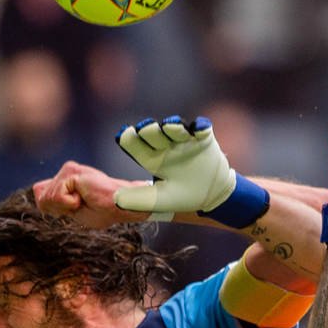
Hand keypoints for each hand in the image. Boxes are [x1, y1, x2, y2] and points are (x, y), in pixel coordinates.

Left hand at [32, 161, 146, 228]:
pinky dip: (70, 204)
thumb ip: (53, 202)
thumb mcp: (72, 211)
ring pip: (49, 198)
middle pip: (42, 199)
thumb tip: (36, 190)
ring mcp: (67, 170)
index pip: (41, 195)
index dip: (53, 208)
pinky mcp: (71, 172)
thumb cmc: (103, 210)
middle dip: (59, 209)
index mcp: (65, 180)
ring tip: (85, 200)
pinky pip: (58, 197)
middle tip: (82, 204)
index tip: (76, 208)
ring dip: (67, 207)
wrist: (120, 206)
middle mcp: (65, 171)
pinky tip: (85, 197)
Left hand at [112, 116, 256, 221]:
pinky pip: (201, 128)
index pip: (134, 144)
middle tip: (146, 129)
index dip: (128, 138)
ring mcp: (184, 140)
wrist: (212, 194)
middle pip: (152, 133)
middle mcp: (164, 146)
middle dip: (149, 130)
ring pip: (175, 128)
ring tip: (171, 127)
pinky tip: (199, 128)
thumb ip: (139, 199)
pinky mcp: (203, 138)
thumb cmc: (182, 196)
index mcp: (151, 158)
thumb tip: (115, 198)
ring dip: (172, 126)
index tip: (125, 135)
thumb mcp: (159, 200)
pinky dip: (200, 127)